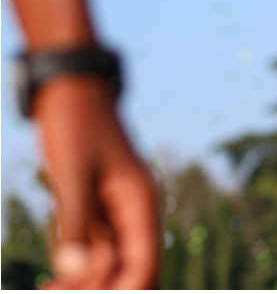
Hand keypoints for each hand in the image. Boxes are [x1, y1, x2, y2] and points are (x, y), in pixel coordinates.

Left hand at [35, 78, 157, 289]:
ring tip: (47, 287)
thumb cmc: (74, 124)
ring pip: (112, 269)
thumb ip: (75, 223)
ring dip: (85, 285)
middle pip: (130, 274)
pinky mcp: (99, 211)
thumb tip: (73, 270)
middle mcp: (136, 213)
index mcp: (140, 203)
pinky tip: (51, 280)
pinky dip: (77, 272)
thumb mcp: (71, 174)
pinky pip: (96, 255)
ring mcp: (118, 213)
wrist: (69, 88)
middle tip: (51, 288)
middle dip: (99, 290)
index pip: (144, 268)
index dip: (120, 292)